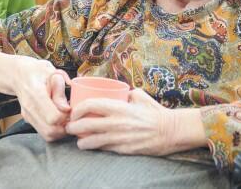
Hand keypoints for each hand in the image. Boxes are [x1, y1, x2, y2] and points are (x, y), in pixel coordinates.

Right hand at [12, 56, 70, 141]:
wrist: (17, 74)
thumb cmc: (35, 71)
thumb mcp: (50, 72)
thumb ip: (60, 88)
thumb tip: (66, 108)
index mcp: (35, 93)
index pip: (53, 117)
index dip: (66, 116)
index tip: (71, 108)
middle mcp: (29, 108)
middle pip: (50, 131)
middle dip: (65, 127)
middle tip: (71, 116)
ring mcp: (28, 116)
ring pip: (47, 135)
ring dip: (60, 131)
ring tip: (66, 117)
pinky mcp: (29, 120)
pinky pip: (44, 132)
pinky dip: (55, 130)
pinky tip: (59, 119)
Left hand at [66, 89, 185, 155]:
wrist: (170, 131)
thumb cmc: (154, 111)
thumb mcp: (138, 96)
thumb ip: (124, 93)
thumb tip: (114, 91)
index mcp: (118, 107)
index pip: (90, 105)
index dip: (78, 109)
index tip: (74, 111)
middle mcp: (116, 123)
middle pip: (86, 124)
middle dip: (73, 127)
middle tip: (70, 126)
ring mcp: (119, 138)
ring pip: (92, 141)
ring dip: (81, 141)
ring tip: (78, 139)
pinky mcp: (124, 149)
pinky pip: (104, 149)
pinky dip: (95, 147)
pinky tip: (91, 146)